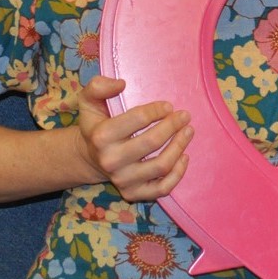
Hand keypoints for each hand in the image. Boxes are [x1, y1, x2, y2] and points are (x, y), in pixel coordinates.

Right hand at [76, 75, 192, 200]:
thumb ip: (98, 86)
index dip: (157, 110)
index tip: (169, 106)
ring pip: (161, 166)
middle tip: (185, 116)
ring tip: (188, 131)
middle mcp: (111, 161)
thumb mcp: (89, 101)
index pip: (137, 119)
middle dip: (173, 126)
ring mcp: (122, 180)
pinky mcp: (133, 194)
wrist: (90, 156)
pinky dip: (178, 174)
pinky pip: (162, 189)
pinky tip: (185, 156)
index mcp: (101, 136)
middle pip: (152, 142)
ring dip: (180, 146)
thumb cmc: (96, 123)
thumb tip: (121, 84)